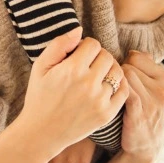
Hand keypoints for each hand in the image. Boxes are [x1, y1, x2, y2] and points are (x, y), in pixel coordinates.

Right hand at [18, 27, 128, 154]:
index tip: (78, 55)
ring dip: (109, 69)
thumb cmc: (39, 97)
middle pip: (107, 56)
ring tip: (97, 75)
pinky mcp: (107, 114)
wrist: (41, 132)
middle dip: (98, 56)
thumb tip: (79, 30)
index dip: (85, 46)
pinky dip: (119, 85)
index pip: (93, 44)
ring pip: (117, 72)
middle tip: (87, 65)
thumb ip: (59, 44)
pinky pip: (124, 91)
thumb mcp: (40, 67)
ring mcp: (100, 100)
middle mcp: (88, 84)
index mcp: (72, 69)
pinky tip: (106, 86)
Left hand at [120, 51, 163, 162]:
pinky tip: (110, 99)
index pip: (136, 56)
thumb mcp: (152, 88)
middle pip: (128, 66)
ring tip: (111, 93)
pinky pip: (123, 91)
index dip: (124, 64)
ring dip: (113, 84)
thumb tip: (133, 50)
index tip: (121, 76)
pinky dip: (114, 92)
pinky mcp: (138, 112)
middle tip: (113, 86)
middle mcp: (162, 88)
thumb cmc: (144, 110)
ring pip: (124, 76)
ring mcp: (152, 101)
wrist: (146, 145)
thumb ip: (145, 67)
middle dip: (117, 74)